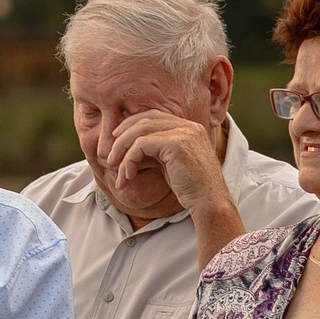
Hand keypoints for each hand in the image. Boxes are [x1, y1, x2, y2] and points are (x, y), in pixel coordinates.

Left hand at [104, 110, 228, 212]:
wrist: (209, 202)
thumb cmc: (191, 190)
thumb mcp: (168, 166)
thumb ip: (152, 154)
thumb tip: (126, 151)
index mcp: (189, 128)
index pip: (154, 115)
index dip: (131, 124)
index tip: (116, 141)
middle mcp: (188, 126)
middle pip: (145, 118)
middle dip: (122, 134)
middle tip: (109, 154)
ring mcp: (184, 133)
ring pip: (140, 130)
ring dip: (121, 149)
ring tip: (113, 167)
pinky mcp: (176, 144)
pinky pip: (141, 145)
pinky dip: (129, 160)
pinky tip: (128, 176)